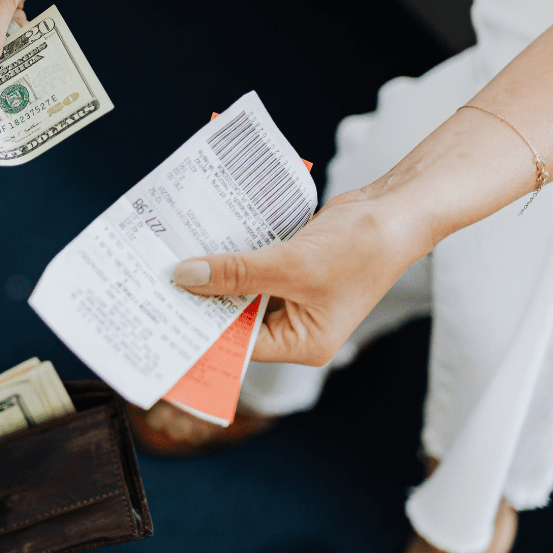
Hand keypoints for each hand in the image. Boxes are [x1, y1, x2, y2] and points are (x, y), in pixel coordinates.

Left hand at [171, 189, 433, 365]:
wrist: (395, 209)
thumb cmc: (361, 247)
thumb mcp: (292, 264)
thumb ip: (237, 272)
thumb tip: (185, 277)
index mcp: (302, 342)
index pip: (240, 344)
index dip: (202, 329)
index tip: (163, 315)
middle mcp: (295, 325)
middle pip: (235, 316)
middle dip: (201, 297)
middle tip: (156, 283)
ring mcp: (292, 295)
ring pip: (239, 288)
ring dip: (212, 272)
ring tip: (168, 260)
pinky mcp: (288, 268)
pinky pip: (249, 265)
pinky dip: (230, 254)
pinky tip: (200, 240)